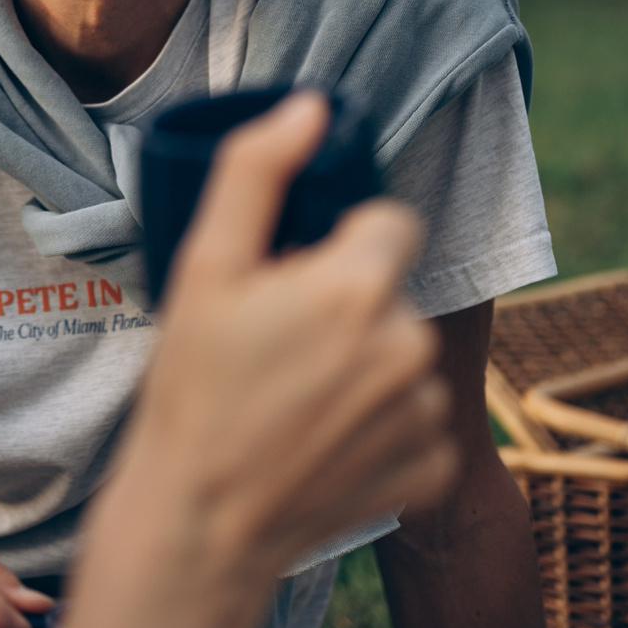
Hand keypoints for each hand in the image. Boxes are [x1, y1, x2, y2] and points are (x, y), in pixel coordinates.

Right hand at [18, 94, 456, 627]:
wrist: (202, 521)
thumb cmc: (193, 389)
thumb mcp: (204, 268)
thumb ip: (257, 173)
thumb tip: (311, 107)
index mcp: (362, 286)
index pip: (388, 222)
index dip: (337, 245)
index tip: (291, 282)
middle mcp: (411, 345)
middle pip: (392, 292)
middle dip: (348, 306)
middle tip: (280, 345)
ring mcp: (429, 412)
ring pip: (406, 355)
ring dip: (367, 365)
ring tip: (298, 398)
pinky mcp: (433, 468)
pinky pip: (418, 421)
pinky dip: (382, 427)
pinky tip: (325, 442)